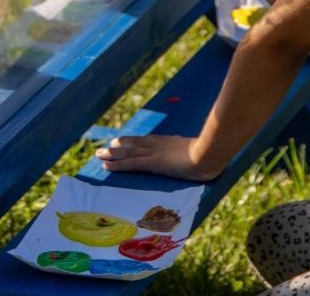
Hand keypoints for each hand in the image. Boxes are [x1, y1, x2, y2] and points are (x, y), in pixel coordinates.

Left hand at [96, 133, 218, 181]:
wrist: (210, 153)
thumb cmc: (209, 154)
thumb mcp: (199, 153)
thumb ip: (193, 154)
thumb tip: (196, 157)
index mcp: (167, 142)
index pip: (145, 142)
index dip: (132, 142)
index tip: (121, 142)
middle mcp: (157, 144)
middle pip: (133, 145)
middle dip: (118, 147)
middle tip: (104, 148)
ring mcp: (154, 153)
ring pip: (128, 153)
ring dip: (112, 155)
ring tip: (99, 155)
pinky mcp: (154, 163)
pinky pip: (131, 164)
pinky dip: (118, 165)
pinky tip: (107, 167)